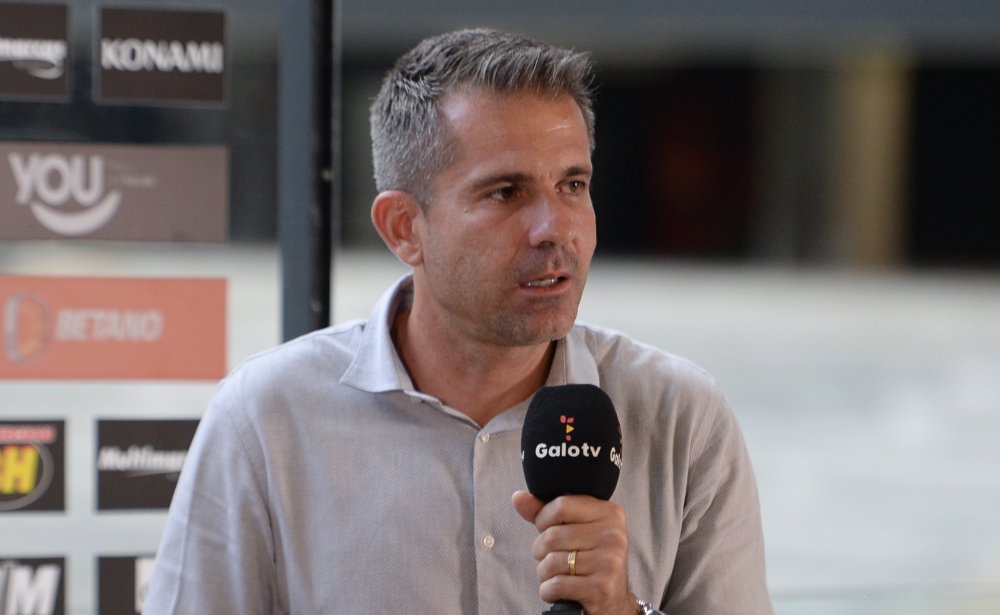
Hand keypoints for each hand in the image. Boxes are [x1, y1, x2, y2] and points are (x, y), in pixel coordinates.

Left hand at [512, 490, 637, 614]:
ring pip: (552, 562)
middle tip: (550, 558)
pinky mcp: (601, 587)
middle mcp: (613, 535)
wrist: (613, 599)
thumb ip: (546, 513)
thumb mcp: (574, 530)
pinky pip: (556, 585)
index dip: (543, 519)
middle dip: (541, 550)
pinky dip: (548, 590)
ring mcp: (609, 562)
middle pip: (552, 536)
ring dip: (544, 573)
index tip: (546, 529)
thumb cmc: (589, 559)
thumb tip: (518, 498)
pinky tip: (558, 591)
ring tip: (556, 575)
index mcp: (609, 513)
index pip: (561, 505)